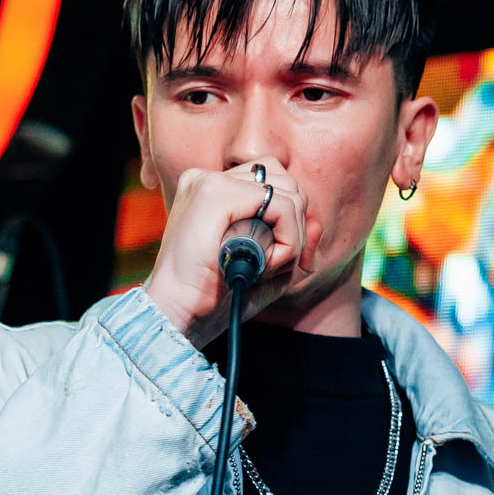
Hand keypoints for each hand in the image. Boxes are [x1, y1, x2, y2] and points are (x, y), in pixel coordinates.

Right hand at [144, 157, 322, 349]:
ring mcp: (209, 182)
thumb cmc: (214, 299)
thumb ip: (293, 243)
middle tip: (283, 264)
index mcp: (211, 191)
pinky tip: (267, 263)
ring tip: (267, 266)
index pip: (272, 183)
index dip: (292, 219)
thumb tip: (316, 224)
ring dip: (291, 235)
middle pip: (284, 180)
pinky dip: (287, 237)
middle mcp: (207, 179)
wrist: (177, 315)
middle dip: (296, 225)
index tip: (290, 260)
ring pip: (285, 190)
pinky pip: (279, 204)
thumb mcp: (264, 269)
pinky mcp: (215, 194)